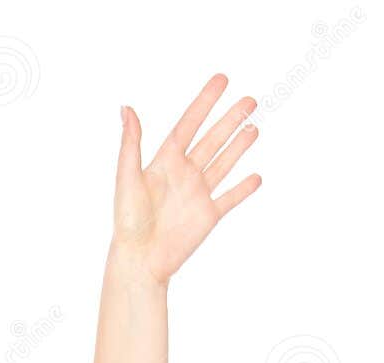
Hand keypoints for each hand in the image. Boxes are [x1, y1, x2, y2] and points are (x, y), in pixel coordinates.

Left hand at [112, 73, 260, 284]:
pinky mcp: (208, 216)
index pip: (189, 124)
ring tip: (254, 127)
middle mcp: (184, 174)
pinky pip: (230, 198)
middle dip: (230, 119)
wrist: (140, 260)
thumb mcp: (127, 178)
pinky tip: (256, 177)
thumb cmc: (128, 222)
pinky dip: (244, 189)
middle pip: (212, 140)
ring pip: (223, 163)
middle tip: (250, 100)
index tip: (222, 80)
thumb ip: (131, 143)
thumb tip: (127, 108)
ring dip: (239, 146)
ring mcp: (197, 195)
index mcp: (165, 162)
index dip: (205, 102)